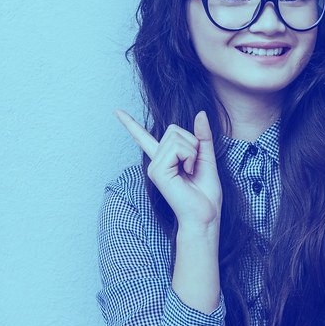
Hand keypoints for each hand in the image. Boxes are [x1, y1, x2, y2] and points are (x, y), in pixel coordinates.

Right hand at [115, 109, 221, 231]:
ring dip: (193, 152)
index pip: (144, 137)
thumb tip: (200, 113)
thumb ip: (202, 136)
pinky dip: (190, 157)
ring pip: (177, 137)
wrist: (206, 215)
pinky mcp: (157, 171)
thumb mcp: (207, 157)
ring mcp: (154, 166)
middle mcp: (155, 161)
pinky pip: (178, 148)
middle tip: (193, 166)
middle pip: (174, 129)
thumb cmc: (206, 192)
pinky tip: (187, 172)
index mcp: (164, 159)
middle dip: (193, 143)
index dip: (130, 124)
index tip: (117, 111)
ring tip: (190, 171)